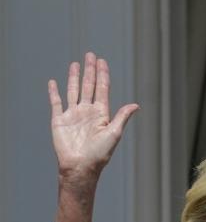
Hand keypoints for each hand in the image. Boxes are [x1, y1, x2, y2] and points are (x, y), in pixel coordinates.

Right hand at [49, 53, 138, 192]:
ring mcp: (73, 115)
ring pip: (73, 90)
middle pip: (89, 86)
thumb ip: (122, 117)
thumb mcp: (114, 133)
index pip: (102, 89)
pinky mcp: (59, 120)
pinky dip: (54, 92)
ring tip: (76, 64)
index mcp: (101, 113)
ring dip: (75, 77)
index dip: (102, 75)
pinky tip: (54, 82)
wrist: (80, 166)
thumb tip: (136, 105)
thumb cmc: (99, 153)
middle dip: (90, 71)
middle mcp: (87, 111)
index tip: (103, 61)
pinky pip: (56, 102)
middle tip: (90, 55)